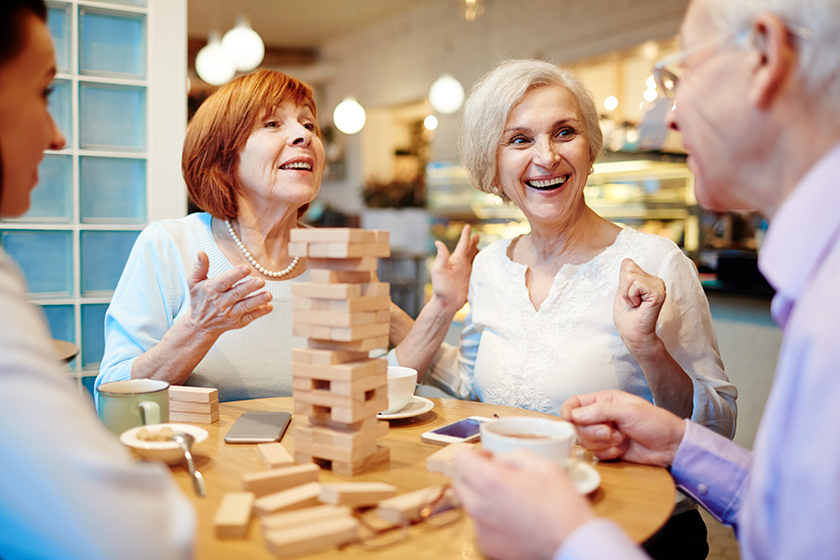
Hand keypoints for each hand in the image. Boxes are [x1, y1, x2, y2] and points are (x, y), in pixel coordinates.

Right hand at [184, 252, 272, 339]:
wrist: (199, 325)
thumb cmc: (199, 299)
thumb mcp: (194, 283)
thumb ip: (199, 267)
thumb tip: (201, 252)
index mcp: (212, 290)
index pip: (224, 281)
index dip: (235, 275)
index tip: (246, 268)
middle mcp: (221, 302)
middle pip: (237, 294)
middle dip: (250, 287)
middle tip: (261, 281)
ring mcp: (230, 313)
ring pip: (245, 306)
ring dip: (258, 301)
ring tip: (268, 295)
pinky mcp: (238, 322)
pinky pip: (250, 317)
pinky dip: (260, 312)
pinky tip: (269, 306)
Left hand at [429, 225, 479, 311]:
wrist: (446, 304)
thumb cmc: (440, 288)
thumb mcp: (438, 270)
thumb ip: (441, 257)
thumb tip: (437, 242)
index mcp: (455, 261)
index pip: (462, 245)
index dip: (465, 236)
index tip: (468, 227)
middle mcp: (462, 265)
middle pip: (469, 250)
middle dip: (473, 242)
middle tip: (477, 235)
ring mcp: (467, 273)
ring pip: (475, 259)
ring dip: (478, 252)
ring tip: (481, 247)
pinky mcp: (472, 280)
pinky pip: (479, 270)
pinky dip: (483, 265)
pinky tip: (486, 263)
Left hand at [452, 448, 594, 559]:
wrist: (572, 544)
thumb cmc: (562, 506)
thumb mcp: (544, 466)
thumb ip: (515, 455)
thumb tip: (500, 460)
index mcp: (491, 481)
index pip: (461, 459)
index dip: (475, 454)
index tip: (489, 458)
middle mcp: (479, 505)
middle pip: (460, 482)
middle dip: (475, 475)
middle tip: (499, 476)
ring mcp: (481, 528)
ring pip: (470, 504)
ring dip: (483, 497)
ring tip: (511, 500)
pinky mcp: (487, 545)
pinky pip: (481, 524)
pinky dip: (491, 518)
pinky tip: (513, 519)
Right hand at [560, 390, 684, 465]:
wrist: (671, 446)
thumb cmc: (655, 422)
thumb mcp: (627, 411)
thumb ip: (598, 411)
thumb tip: (573, 415)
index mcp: (602, 400)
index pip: (573, 404)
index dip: (568, 412)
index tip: (571, 420)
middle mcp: (600, 416)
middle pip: (576, 426)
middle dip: (593, 432)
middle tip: (611, 431)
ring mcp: (603, 434)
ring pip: (585, 441)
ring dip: (603, 443)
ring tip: (621, 439)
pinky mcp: (608, 449)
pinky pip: (596, 454)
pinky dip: (609, 453)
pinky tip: (623, 448)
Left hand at [613, 258, 666, 352]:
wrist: (633, 333)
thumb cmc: (627, 316)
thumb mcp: (622, 291)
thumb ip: (625, 275)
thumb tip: (627, 260)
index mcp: (648, 279)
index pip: (628, 264)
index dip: (621, 281)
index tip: (628, 296)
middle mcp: (656, 280)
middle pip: (628, 268)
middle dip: (623, 287)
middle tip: (631, 302)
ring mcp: (659, 286)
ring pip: (630, 275)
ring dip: (626, 293)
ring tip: (635, 304)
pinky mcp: (658, 293)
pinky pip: (635, 283)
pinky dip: (631, 296)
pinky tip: (638, 305)